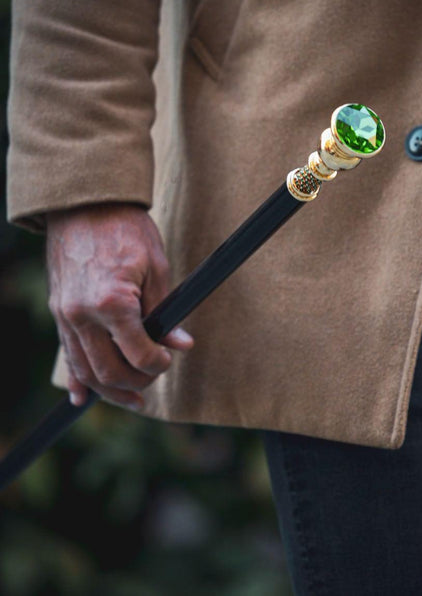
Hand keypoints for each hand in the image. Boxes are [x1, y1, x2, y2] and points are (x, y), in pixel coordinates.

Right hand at [46, 203, 193, 409]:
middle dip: (135, 383)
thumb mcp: (157, 267)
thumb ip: (165, 312)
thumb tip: (181, 344)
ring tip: (132, 399)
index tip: (168, 360)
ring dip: (109, 389)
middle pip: (109, 370)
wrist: (85, 205)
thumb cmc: (126, 230)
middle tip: (152, 381)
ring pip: (85, 370)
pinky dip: (77, 378)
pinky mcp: (58, 311)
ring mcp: (65, 315)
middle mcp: (83, 314)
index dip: (158, 364)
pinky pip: (67, 354)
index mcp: (112, 302)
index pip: (138, 354)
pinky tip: (82, 398)